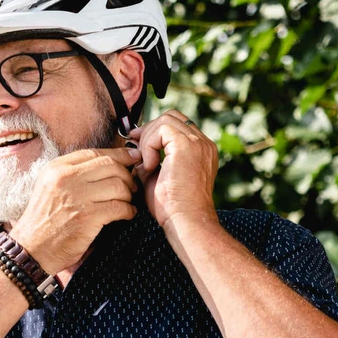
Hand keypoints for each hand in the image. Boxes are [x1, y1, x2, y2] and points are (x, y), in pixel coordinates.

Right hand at [9, 148, 139, 280]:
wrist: (32, 249)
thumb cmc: (44, 220)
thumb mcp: (50, 187)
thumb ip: (73, 174)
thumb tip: (109, 163)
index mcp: (56, 168)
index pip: (94, 153)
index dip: (118, 154)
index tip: (132, 158)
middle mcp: (66, 178)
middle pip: (110, 165)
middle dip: (127, 175)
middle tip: (132, 186)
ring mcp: (77, 197)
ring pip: (118, 185)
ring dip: (128, 195)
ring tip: (127, 202)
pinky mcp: (88, 217)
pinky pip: (119, 207)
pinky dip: (129, 211)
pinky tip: (128, 214)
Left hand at [129, 110, 218, 229]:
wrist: (185, 221)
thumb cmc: (172, 208)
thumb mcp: (157, 179)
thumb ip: (149, 161)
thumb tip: (133, 151)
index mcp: (201, 151)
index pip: (177, 125)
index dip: (155, 130)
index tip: (137, 143)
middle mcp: (203, 144)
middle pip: (172, 116)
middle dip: (149, 128)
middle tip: (135, 145)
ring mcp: (198, 143)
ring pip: (165, 120)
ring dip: (148, 138)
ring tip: (146, 163)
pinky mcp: (187, 146)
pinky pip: (162, 129)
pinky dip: (149, 144)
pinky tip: (150, 165)